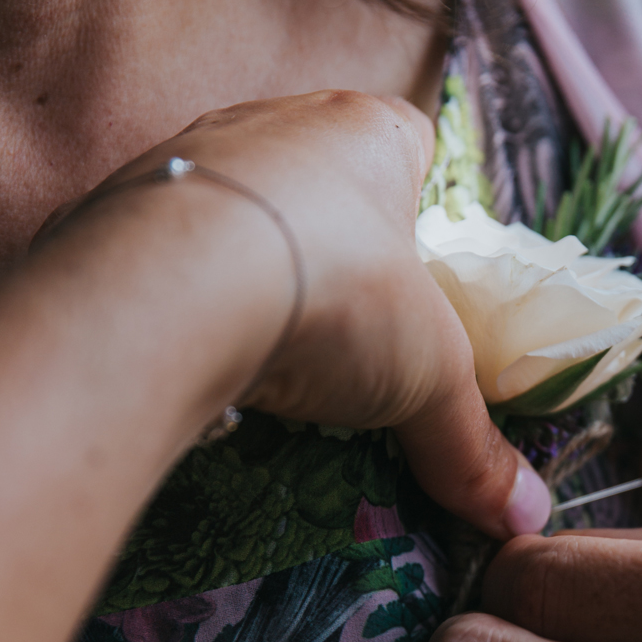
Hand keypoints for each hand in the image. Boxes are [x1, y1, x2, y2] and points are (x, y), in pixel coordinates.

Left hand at [74, 91, 549, 539]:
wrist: (165, 290)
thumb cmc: (332, 293)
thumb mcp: (426, 378)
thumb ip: (471, 443)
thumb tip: (525, 518)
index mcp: (368, 130)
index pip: (414, 145)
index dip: (423, 212)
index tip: (420, 283)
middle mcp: (275, 122)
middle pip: (322, 184)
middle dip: (337, 252)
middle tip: (351, 334)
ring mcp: (189, 156)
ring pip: (239, 212)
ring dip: (254, 271)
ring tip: (270, 354)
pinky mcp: (116, 205)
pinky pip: (167, 250)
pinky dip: (186, 296)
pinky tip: (198, 351)